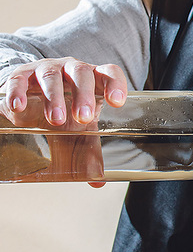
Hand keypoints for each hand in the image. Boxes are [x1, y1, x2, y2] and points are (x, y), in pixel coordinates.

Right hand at [1, 57, 125, 186]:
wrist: (31, 98)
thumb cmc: (65, 112)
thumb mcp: (80, 131)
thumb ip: (89, 151)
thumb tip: (98, 181)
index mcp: (94, 81)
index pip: (109, 73)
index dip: (115, 84)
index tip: (117, 102)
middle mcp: (72, 70)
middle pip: (82, 73)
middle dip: (83, 95)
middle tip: (83, 118)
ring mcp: (47, 70)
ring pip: (52, 76)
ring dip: (54, 97)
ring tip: (56, 119)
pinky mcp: (22, 75)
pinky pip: (19, 79)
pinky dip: (17, 92)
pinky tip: (18, 107)